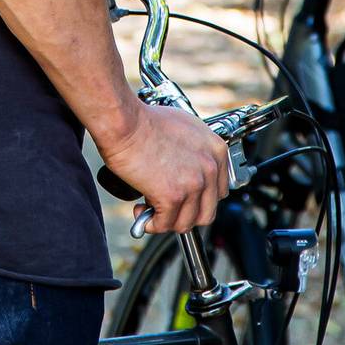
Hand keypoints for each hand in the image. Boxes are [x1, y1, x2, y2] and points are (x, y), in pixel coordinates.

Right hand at [96, 104, 231, 234]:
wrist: (125, 121)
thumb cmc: (145, 120)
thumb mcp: (184, 127)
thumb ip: (195, 149)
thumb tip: (187, 167)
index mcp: (216, 151)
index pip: (219, 191)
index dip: (199, 200)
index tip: (185, 200)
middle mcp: (209, 168)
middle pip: (207, 212)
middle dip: (185, 214)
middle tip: (167, 209)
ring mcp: (193, 184)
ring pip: (186, 223)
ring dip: (167, 221)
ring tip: (150, 210)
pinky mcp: (172, 196)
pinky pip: (165, 224)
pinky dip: (151, 224)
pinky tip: (142, 213)